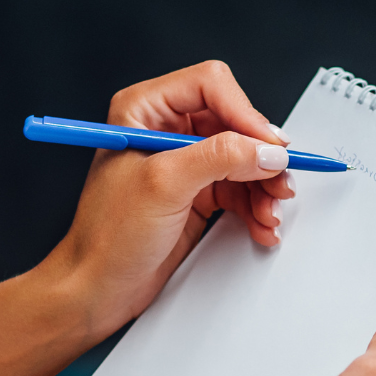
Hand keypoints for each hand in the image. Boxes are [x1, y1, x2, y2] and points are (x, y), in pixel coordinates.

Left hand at [45, 61, 296, 335]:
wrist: (96, 288)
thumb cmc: (107, 236)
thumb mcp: (164, 186)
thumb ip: (219, 158)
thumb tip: (265, 150)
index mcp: (144, 109)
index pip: (210, 86)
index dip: (245, 114)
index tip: (267, 147)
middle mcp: (164, 128)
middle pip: (234, 122)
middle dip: (259, 156)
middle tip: (278, 181)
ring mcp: (182, 162)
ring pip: (243, 158)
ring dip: (263, 186)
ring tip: (269, 213)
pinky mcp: (195, 192)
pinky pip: (239, 187)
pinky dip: (255, 205)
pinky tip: (261, 225)